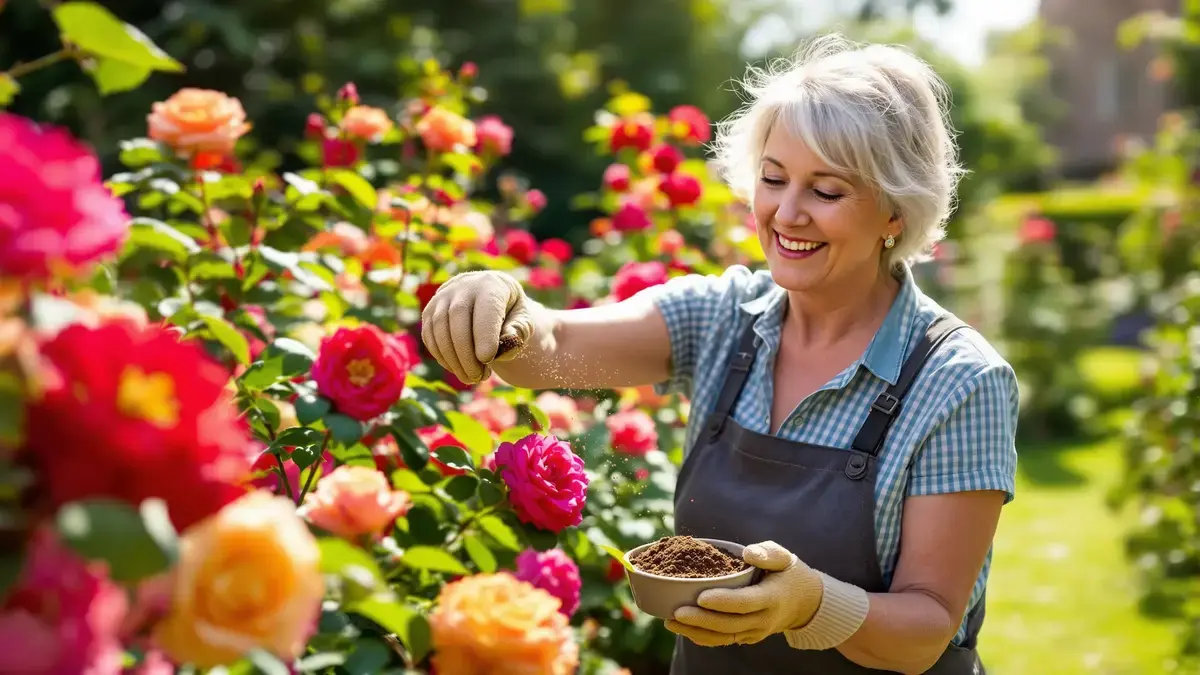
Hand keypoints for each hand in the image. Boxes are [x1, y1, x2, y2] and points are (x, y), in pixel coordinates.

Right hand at [420, 271, 533, 384]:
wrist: (486, 299)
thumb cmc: (509, 313)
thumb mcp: (523, 319)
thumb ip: (520, 331)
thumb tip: (508, 343)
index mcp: (491, 284)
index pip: (485, 307)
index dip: (484, 334)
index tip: (487, 359)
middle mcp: (463, 286)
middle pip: (458, 316)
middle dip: (466, 352)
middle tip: (478, 377)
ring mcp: (442, 297)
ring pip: (439, 328)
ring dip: (453, 358)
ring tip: (471, 377)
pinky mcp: (429, 312)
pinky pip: (430, 336)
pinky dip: (442, 357)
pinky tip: (458, 369)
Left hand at [666, 541, 823, 646]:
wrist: (803, 603)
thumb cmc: (788, 573)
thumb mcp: (785, 557)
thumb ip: (768, 553)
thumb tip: (747, 553)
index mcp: (772, 597)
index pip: (745, 602)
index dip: (723, 601)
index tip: (700, 597)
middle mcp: (763, 619)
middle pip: (730, 624)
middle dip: (701, 620)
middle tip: (675, 612)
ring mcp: (756, 632)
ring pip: (724, 637)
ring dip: (696, 632)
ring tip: (670, 622)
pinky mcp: (748, 637)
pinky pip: (724, 641)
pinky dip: (703, 638)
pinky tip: (683, 630)